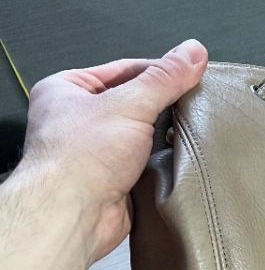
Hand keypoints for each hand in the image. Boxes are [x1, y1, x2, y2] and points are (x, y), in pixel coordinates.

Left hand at [18, 39, 207, 263]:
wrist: (72, 216)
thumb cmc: (77, 161)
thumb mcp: (129, 104)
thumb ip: (165, 78)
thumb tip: (192, 53)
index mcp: (67, 90)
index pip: (125, 70)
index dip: (160, 71)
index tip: (191, 72)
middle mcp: (77, 120)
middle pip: (135, 103)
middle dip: (163, 108)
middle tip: (190, 105)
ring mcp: (95, 153)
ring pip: (141, 136)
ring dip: (162, 139)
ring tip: (183, 134)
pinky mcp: (112, 181)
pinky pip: (144, 165)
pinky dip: (161, 164)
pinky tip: (174, 161)